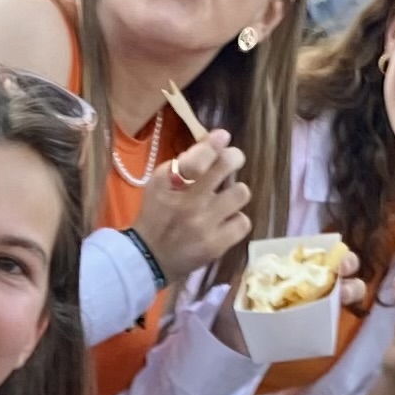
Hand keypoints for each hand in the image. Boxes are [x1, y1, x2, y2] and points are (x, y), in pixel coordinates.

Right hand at [136, 130, 250, 281]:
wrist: (150, 258)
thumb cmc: (157, 214)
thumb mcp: (160, 183)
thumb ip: (185, 162)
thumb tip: (218, 139)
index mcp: (171, 183)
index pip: (199, 157)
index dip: (215, 143)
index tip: (223, 137)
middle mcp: (190, 202)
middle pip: (227, 165)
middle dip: (233, 158)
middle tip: (232, 161)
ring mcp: (205, 225)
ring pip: (241, 192)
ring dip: (234, 194)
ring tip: (225, 200)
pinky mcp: (217, 245)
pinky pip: (243, 221)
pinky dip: (235, 220)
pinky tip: (224, 222)